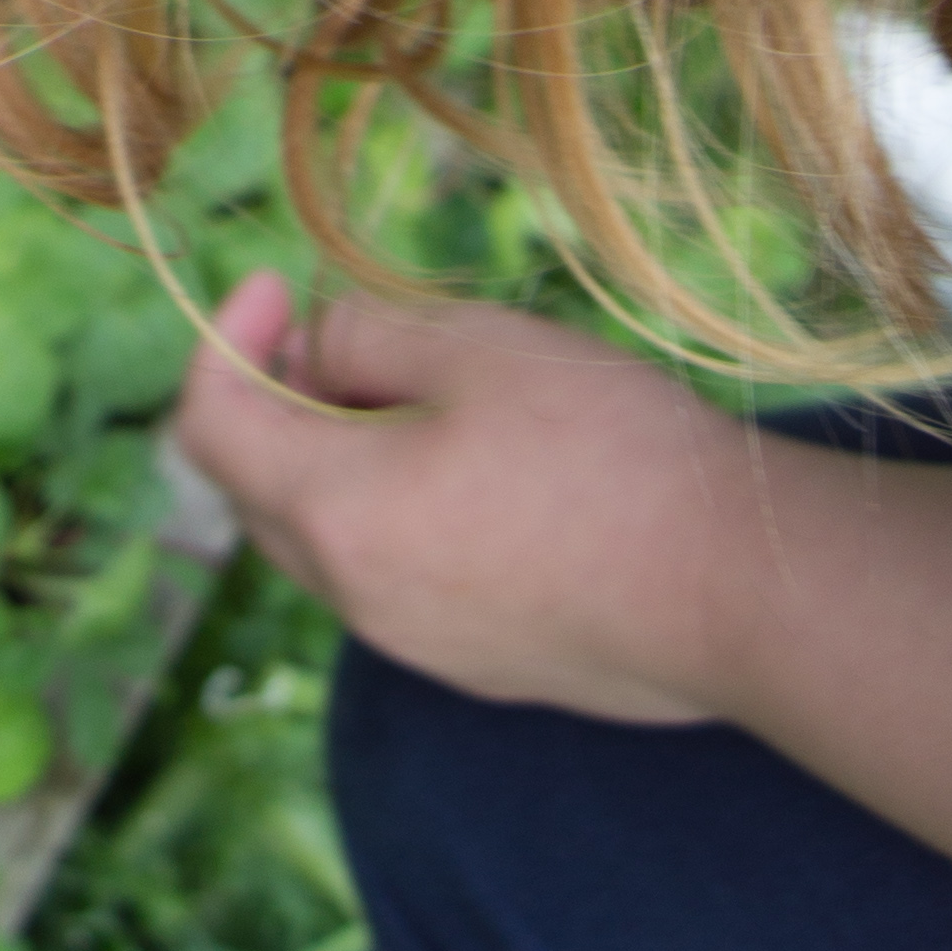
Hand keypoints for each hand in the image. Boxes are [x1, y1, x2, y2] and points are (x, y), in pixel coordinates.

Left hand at [172, 268, 752, 722]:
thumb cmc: (604, 454)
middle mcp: (358, 600)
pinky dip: (398, 512)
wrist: (742, 594)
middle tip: (335, 332)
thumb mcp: (471, 348)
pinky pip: (397, 579)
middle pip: (259, 489)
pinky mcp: (482, 666)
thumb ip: (360, 334)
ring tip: (422, 390)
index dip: (225, 337)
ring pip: (330, 539)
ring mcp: (421, 646)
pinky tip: (482, 466)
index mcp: (334, 516)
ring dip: (341, 458)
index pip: (209, 426)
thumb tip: (316, 350)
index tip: (279, 284)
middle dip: (276, 397)